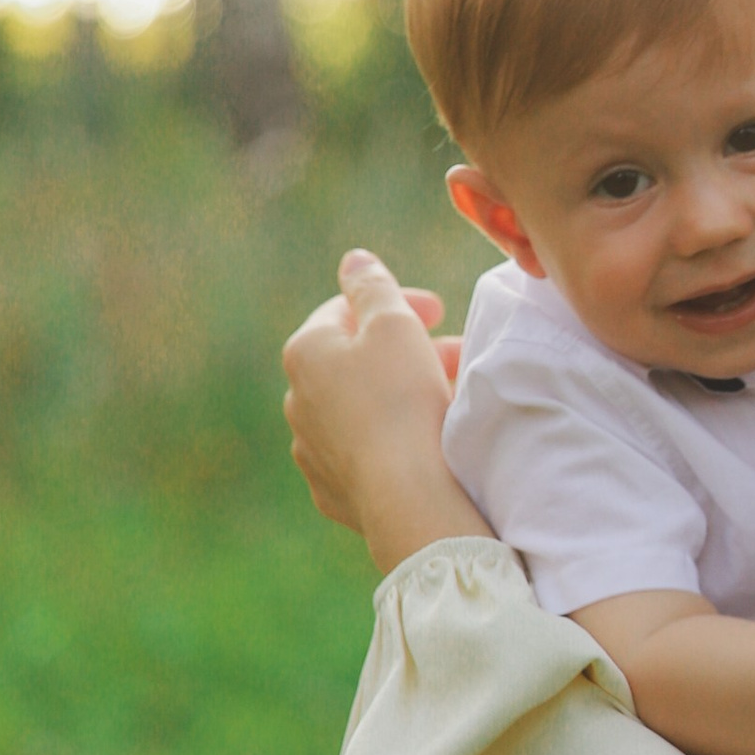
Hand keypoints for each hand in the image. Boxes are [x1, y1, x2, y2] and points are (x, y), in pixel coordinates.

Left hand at [282, 253, 470, 560]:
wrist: (406, 494)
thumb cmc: (402, 398)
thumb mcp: (394, 324)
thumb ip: (372, 286)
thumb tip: (354, 261)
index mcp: (305, 352)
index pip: (346, 310)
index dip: (398, 302)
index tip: (440, 312)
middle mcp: (296, 400)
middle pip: (357, 361)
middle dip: (409, 352)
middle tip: (458, 357)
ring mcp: (311, 451)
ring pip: (361, 408)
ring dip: (401, 395)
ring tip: (449, 399)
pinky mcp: (333, 491)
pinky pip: (365, 452)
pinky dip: (393, 439)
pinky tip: (424, 443)